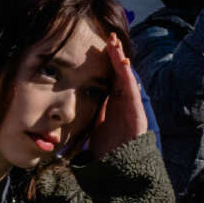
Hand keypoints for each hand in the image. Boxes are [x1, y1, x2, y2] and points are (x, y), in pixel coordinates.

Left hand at [85, 34, 147, 159]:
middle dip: (114, 55)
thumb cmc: (105, 149)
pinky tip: (124, 65)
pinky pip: (132, 90)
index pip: (109, 76)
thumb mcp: (91, 127)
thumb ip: (86, 115)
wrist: (118, 165)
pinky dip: (128, 77)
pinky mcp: (137, 111)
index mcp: (112, 102)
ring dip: (121, 61)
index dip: (105, 61)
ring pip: (126, 77)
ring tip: (116, 45)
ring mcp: (130, 104)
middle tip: (109, 37)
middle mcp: (122, 100)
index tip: (98, 46)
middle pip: (119, 72)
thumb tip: (67, 112)